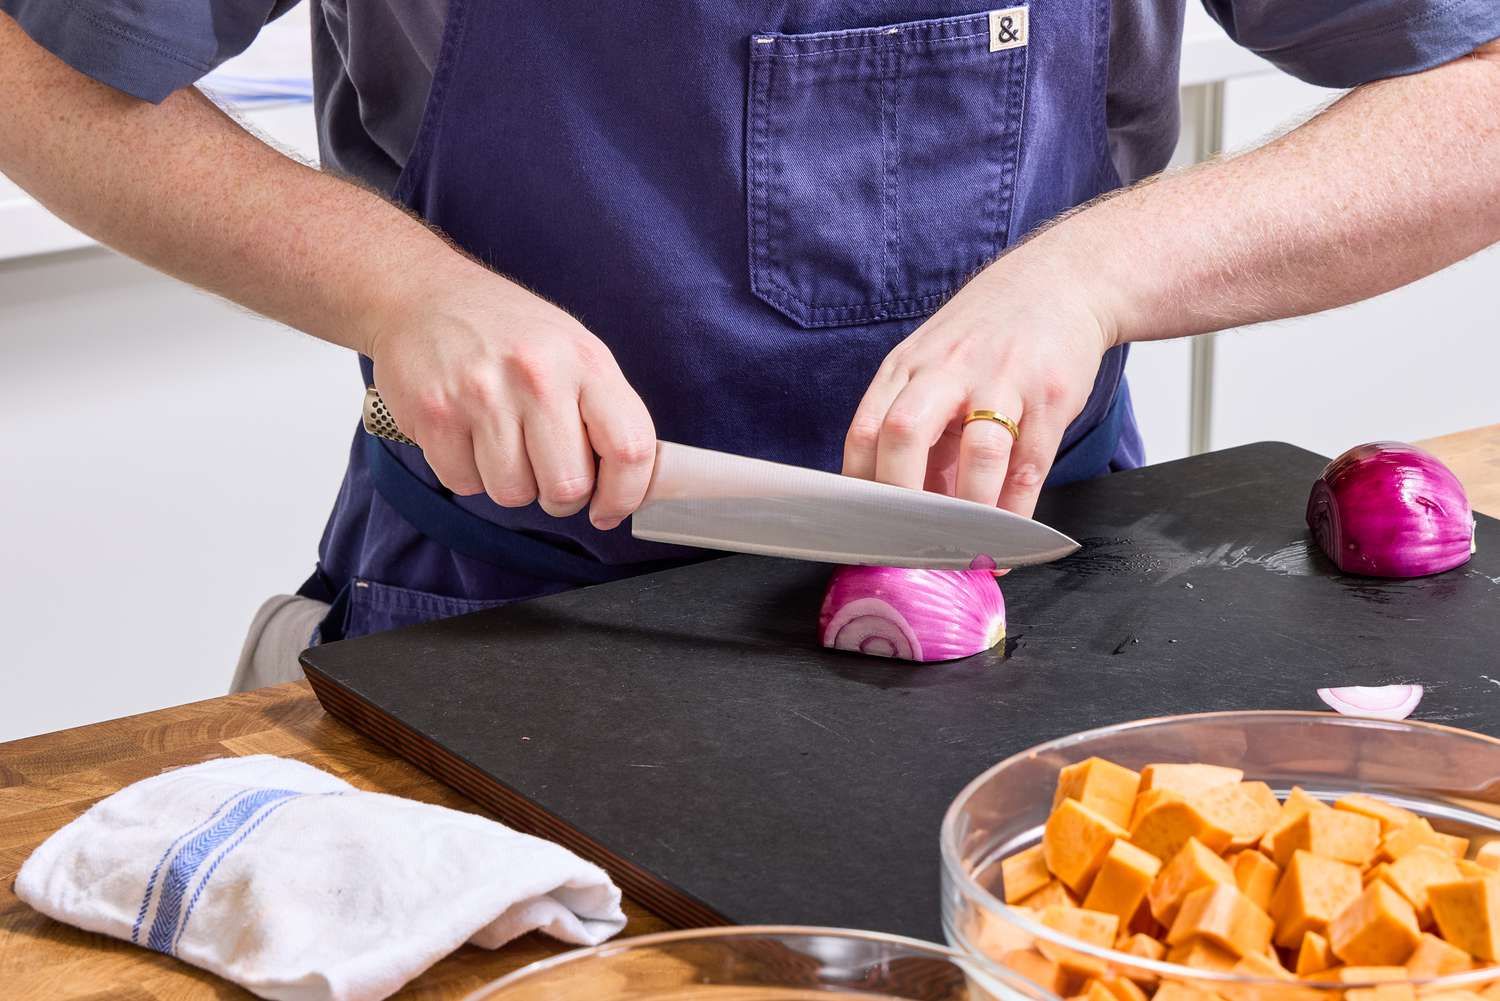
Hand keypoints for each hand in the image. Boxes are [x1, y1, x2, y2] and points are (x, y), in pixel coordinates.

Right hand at [367, 270, 655, 530]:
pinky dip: (467, 472)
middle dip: (559, 497)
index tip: (609, 510)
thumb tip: (629, 485)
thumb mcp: (574, 350)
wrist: (422, 294)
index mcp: (585, 360)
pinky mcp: (433, 413)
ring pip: (513, 493)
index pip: (630, 448)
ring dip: (511, 483)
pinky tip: (466, 434)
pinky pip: (464, 483)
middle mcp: (537, 375)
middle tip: (548, 474)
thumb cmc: (508, 332)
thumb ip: (605, 411)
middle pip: (567, 486)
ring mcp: (481, 394)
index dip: (626, 494)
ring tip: (502, 442)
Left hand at [842, 259, 1114, 517]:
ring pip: (978, 453)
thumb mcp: (932, 366)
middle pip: (905, 436)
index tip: (867, 533)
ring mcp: (1001, 381)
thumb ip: (913, 428)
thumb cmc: (986, 337)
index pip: (865, 432)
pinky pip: (1029, 465)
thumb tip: (895, 510)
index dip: (861, 489)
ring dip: (970, 512)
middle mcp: (946, 371)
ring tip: (965, 549)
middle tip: (910, 544)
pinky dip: (1015, 513)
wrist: (1061, 282)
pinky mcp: (1050, 397)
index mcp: (906, 369)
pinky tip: (1006, 541)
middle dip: (903, 498)